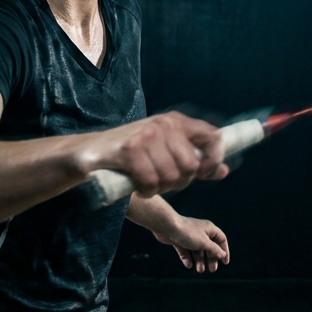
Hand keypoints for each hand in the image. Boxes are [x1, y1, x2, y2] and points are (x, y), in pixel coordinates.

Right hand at [82, 111, 228, 197]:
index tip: (205, 173)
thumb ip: (195, 161)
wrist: (88, 152)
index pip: (212, 136)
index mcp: (175, 121)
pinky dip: (145, 190)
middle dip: (178, 182)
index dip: (214, 158)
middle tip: (161, 181)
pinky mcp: (129, 150)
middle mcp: (163, 124)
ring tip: (146, 181)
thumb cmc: (130, 155)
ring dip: (159, 187)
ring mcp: (146, 136)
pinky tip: (136, 184)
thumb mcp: (165, 151)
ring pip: (172, 177)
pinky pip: (151, 182)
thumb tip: (224, 170)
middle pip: (191, 166)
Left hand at [152, 213, 229, 272]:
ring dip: (199, 260)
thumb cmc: (188, 233)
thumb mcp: (204, 243)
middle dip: (211, 258)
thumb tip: (222, 254)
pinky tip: (188, 265)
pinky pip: (186, 251)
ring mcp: (189, 236)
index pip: (221, 239)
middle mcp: (200, 232)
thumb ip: (214, 249)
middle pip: (209, 246)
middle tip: (212, 269)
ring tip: (200, 270)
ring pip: (197, 250)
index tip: (224, 262)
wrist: (167, 227)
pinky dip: (188, 258)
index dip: (224, 250)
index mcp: (209, 229)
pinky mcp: (179, 240)